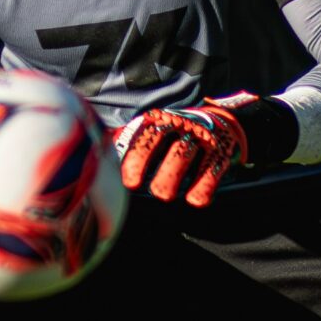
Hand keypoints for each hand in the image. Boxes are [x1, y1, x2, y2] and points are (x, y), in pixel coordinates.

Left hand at [114, 94, 267, 207]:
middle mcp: (180, 124)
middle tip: (145, 187)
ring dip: (172, 176)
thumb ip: (127, 140)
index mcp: (159, 120)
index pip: (144, 135)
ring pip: (184, 153)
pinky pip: (212, 168)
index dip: (135, 157)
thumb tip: (98, 150)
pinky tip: (195, 200)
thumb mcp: (153, 131)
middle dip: (149, 163)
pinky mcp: (221, 151)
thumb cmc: (175, 134)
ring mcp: (202, 136)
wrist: (220, 122)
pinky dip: (204, 185)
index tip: (129, 181)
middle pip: (162, 140)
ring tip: (165, 195)